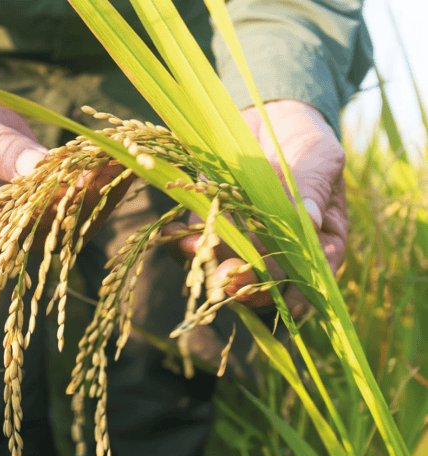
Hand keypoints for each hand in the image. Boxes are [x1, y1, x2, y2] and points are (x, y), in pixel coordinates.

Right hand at [0, 83, 130, 250]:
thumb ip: (2, 152)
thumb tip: (41, 168)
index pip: (4, 232)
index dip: (39, 212)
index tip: (73, 185)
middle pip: (41, 232)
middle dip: (79, 200)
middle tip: (111, 168)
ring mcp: (18, 228)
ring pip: (63, 225)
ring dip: (96, 194)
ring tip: (124, 161)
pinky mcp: (39, 213)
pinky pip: (70, 207)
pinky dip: (94, 186)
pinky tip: (117, 162)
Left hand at [164, 100, 346, 316]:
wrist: (267, 115)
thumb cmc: (305, 138)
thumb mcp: (319, 157)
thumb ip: (313, 187)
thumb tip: (311, 222)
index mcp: (318, 237)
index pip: (312, 272)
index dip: (302, 291)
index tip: (289, 302)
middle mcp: (279, 245)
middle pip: (266, 276)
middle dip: (247, 281)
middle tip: (230, 278)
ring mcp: (243, 235)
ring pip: (228, 262)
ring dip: (210, 264)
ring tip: (196, 252)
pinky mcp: (213, 220)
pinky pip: (199, 239)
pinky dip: (184, 241)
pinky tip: (174, 235)